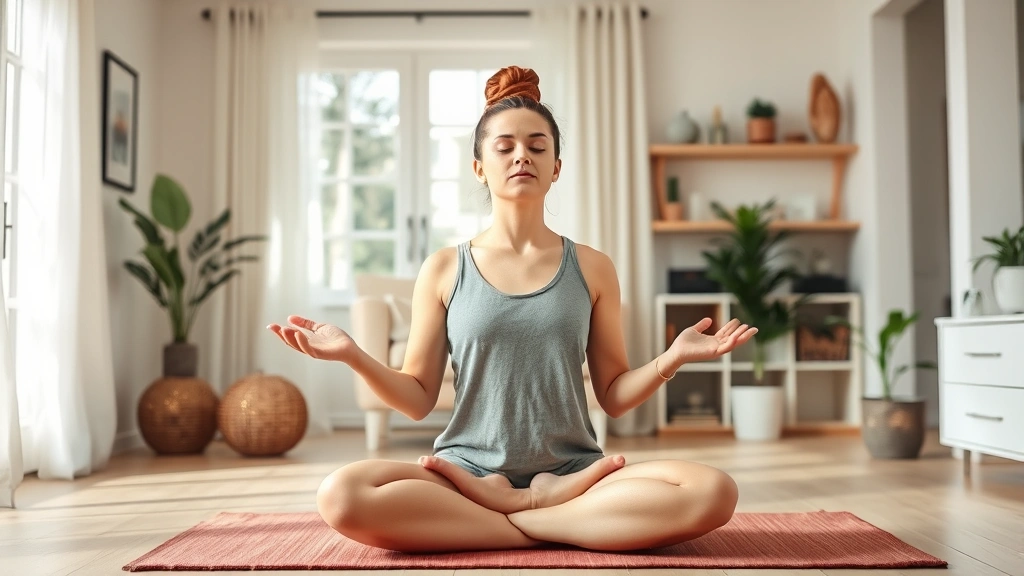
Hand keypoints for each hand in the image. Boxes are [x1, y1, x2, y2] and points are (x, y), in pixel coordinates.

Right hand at [267, 315, 357, 362]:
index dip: (280, 332)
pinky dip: (303, 342)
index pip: (290, 337)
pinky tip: (298, 333)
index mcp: (306, 341)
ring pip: (298, 347)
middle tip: (273, 327)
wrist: (350, 347)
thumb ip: (306, 324)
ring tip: (283, 329)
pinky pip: (309, 350)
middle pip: (291, 343)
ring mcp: (314, 351)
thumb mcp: (318, 327)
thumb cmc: (336, 338)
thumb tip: (289, 318)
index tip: (271, 326)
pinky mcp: (321, 354)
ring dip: (290, 338)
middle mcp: (308, 347)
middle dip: (281, 335)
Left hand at [418, 454, 625, 512]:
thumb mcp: (584, 482)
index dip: (457, 479)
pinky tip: (440, 465)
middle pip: (467, 490)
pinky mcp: (497, 490)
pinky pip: (473, 483)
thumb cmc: (572, 497)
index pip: (480, 492)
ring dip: (449, 475)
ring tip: (424, 462)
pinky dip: (457, 474)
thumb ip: (601, 472)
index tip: (434, 463)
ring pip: (468, 487)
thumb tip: (621, 460)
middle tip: (422, 461)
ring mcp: (499, 497)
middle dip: (446, 475)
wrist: (564, 508)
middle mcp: (503, 502)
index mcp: (515, 502)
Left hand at [666, 318, 756, 366]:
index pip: (726, 333)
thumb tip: (709, 319)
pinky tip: (737, 336)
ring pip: (732, 343)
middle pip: (734, 339)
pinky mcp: (713, 353)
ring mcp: (716, 350)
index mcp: (713, 341)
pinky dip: (732, 342)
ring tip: (749, 329)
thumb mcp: (694, 330)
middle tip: (754, 328)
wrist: (676, 351)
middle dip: (744, 334)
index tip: (739, 320)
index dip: (733, 327)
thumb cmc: (683, 343)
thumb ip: (702, 325)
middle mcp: (716, 346)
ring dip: (741, 337)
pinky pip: (725, 348)